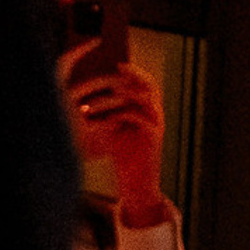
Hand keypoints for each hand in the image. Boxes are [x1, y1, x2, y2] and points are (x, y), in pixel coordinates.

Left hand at [61, 38, 164, 225]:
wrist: (137, 185)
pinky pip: (142, 119)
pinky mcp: (153, 139)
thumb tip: (93, 97)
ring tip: (108, 94)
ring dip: (124, 95)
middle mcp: (156, 115)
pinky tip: (109, 117)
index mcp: (148, 111)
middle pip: (150, 85)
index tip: (117, 65)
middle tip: (116, 70)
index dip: (134, 72)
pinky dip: (125, 114)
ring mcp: (156, 126)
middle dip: (134, 75)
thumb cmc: (123, 156)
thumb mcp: (115, 130)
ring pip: (145, 99)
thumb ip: (111, 112)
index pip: (146, 83)